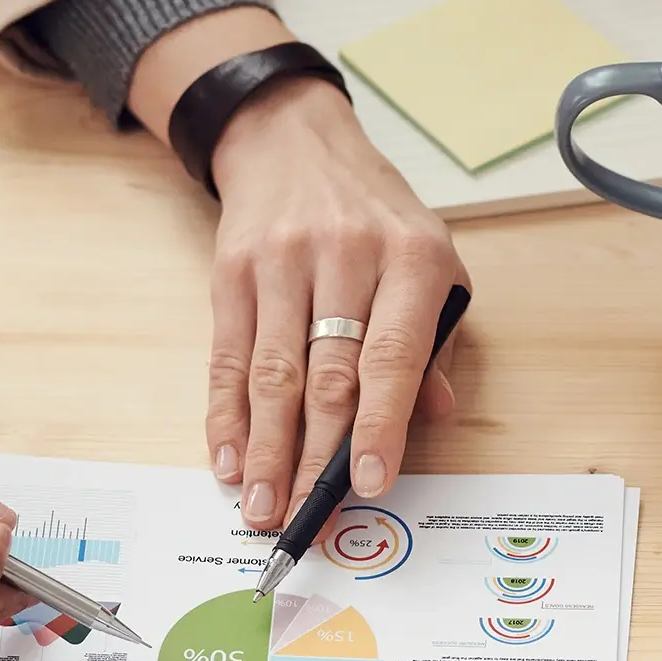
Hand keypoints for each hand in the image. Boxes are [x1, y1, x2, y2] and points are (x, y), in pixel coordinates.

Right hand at [206, 77, 465, 528]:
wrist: (295, 143)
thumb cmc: (375, 217)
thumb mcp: (432, 262)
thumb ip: (435, 343)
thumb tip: (432, 417)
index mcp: (411, 258)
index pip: (393, 356)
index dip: (381, 425)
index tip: (371, 483)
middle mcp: (346, 256)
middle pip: (327, 375)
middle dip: (313, 457)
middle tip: (304, 517)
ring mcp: (282, 261)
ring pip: (272, 373)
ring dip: (265, 449)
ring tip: (261, 506)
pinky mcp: (232, 272)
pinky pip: (228, 357)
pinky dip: (226, 415)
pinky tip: (228, 458)